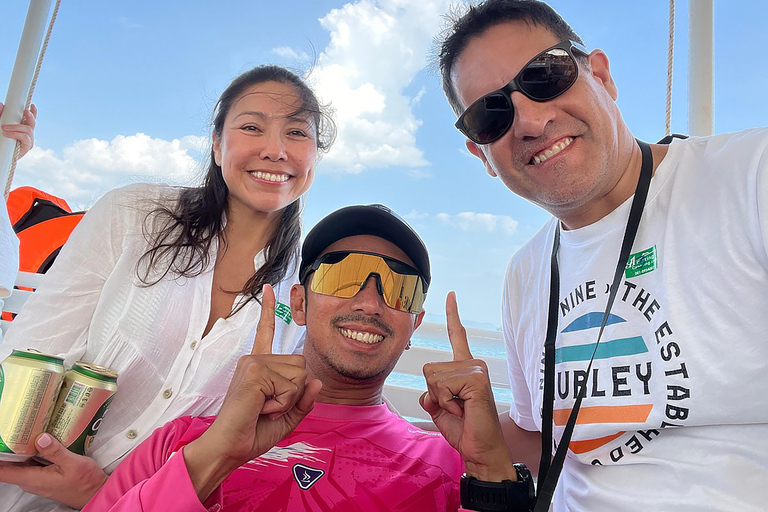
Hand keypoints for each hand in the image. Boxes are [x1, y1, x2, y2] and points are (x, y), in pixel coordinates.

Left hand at [0, 103, 36, 158]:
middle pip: (32, 123)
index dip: (33, 112)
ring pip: (28, 129)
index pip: (29, 119)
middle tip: (25, 111)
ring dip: (16, 127)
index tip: (32, 105)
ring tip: (4, 128)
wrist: (0, 152)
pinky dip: (16, 134)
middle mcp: (27, 133)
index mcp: (22, 127)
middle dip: (31, 116)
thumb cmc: (0, 138)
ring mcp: (28, 140)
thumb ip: (0, 114)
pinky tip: (7, 134)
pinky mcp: (27, 147)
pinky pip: (25, 137)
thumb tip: (1, 104)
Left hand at [0, 433, 106, 508]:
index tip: (1, 443)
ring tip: (23, 432)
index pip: (2, 472)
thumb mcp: (74, 464)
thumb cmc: (85, 482)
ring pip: (18, 464)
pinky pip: (28, 464)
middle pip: (7, 466)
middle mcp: (30, 481)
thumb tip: (40, 438)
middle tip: (13, 431)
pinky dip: (28, 453)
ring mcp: (35, 479)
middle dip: (7, 448)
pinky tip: (35, 441)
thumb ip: (56, 452)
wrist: (94, 493)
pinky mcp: (41, 476)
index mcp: (33, 479)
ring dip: (17, 450)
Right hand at [183, 284, 321, 499]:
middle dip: (295, 392)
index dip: (269, 310)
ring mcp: (253, 363)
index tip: (269, 288)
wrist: (229, 448)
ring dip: (288, 399)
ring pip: (299, 375)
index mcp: (259, 366)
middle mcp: (254, 359)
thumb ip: (303, 401)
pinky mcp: (254, 371)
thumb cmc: (252, 433)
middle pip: (301, 365)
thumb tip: (317, 381)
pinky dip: (282, 404)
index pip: (266, 332)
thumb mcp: (287, 418)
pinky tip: (261, 408)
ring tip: (264, 408)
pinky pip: (290, 386)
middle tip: (269, 407)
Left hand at [420, 292, 516, 480]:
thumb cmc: (464, 430)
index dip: (453, 315)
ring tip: (461, 409)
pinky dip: (447, 403)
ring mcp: (476, 370)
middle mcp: (473, 364)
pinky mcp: (476, 379)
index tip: (451, 295)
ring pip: (433, 377)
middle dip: (434, 393)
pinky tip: (464, 409)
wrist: (479, 450)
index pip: (458, 336)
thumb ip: (431, 395)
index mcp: (465, 368)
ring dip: (441, 399)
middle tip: (456, 407)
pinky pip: (442, 386)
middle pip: (429, 367)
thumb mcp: (440, 409)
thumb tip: (427, 393)